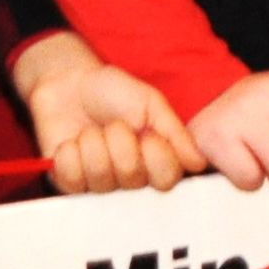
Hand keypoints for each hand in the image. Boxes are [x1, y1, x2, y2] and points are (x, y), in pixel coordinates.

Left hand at [11, 33, 204, 193]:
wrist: (69, 84)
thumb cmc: (112, 92)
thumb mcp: (151, 103)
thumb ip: (174, 132)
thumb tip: (198, 163)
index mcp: (155, 160)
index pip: (167, 179)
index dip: (156, 155)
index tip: (146, 132)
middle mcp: (130, 178)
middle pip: (132, 177)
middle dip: (120, 141)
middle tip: (114, 125)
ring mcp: (99, 184)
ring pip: (101, 178)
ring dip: (93, 143)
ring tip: (91, 130)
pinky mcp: (70, 184)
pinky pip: (73, 181)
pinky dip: (71, 153)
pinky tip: (73, 142)